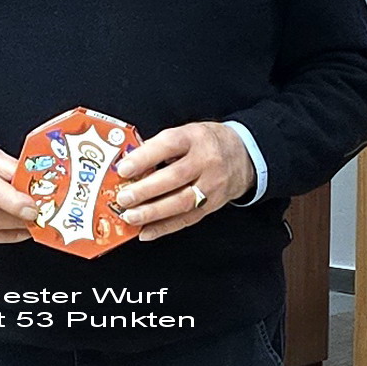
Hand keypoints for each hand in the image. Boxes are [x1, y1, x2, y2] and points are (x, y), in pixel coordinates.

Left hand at [112, 122, 256, 242]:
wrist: (243, 156)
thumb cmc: (206, 143)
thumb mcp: (186, 133)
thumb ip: (159, 147)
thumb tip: (127, 166)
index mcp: (195, 138)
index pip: (169, 145)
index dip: (145, 157)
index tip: (123, 169)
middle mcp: (206, 162)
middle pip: (175, 177)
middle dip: (146, 190)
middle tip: (123, 198)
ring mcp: (211, 186)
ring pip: (182, 202)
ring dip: (153, 212)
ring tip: (130, 216)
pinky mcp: (212, 205)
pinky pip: (187, 219)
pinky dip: (164, 228)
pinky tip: (146, 232)